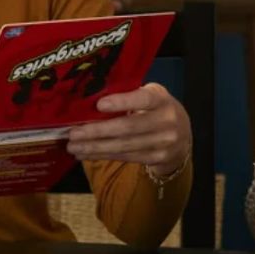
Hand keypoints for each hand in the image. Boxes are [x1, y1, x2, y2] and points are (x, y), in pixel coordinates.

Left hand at [67, 83, 190, 175]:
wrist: (181, 135)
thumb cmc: (155, 110)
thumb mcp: (149, 96)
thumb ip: (128, 95)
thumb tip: (88, 99)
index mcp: (161, 99)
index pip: (143, 99)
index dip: (122, 102)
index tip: (99, 104)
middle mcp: (166, 121)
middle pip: (128, 128)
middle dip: (97, 131)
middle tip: (73, 133)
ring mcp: (164, 142)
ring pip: (123, 146)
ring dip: (95, 147)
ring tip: (73, 147)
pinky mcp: (157, 158)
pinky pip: (125, 157)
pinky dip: (102, 155)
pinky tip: (84, 154)